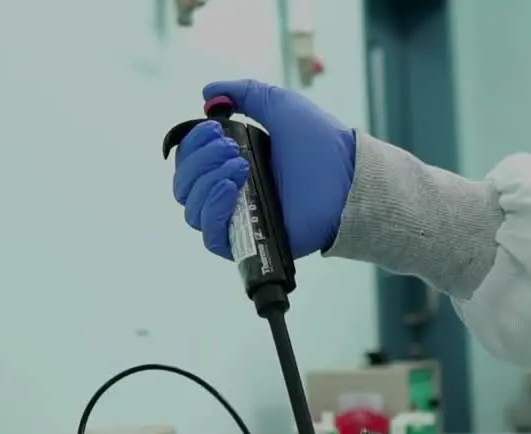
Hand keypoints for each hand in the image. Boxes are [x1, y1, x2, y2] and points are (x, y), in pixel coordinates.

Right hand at [172, 79, 355, 259]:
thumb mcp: (279, 105)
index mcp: (234, 163)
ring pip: (192, 211)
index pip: (190, 161)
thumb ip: (244, 93)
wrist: (346, 176)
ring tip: (240, 166)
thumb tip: (208, 92)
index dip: (193, 145)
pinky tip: (232, 188)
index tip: (214, 129)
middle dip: (199, 161)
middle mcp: (231, 193)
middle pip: (184, 186)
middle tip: (230, 148)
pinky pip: (211, 237)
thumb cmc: (320, 143)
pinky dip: (213, 209)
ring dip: (206, 182)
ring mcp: (239, 219)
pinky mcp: (248, 243)